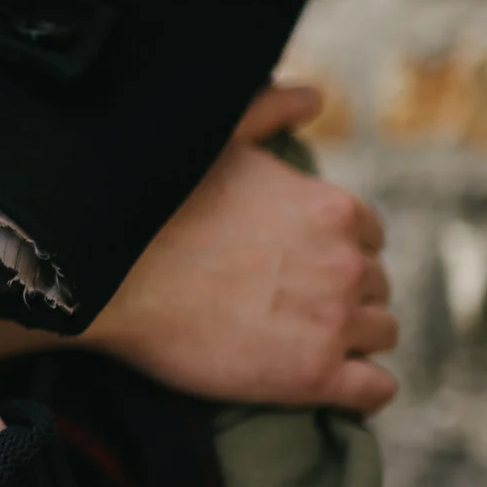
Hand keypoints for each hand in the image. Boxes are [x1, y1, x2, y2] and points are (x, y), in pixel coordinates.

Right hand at [88, 84, 398, 412]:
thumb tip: (312, 96)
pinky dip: (361, 389)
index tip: (295, 263)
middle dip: (341, 293)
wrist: (105, 284)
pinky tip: (329, 383)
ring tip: (299, 340)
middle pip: (376, 285)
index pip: (368, 236)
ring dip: (351, 338)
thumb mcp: (213, 143)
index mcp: (331, 207)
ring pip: (381, 334)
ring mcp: (332, 322)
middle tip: (288, 304)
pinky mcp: (312, 376)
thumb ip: (268, 111)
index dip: (333, 249)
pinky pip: (375, 390)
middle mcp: (345, 262)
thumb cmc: (151, 212)